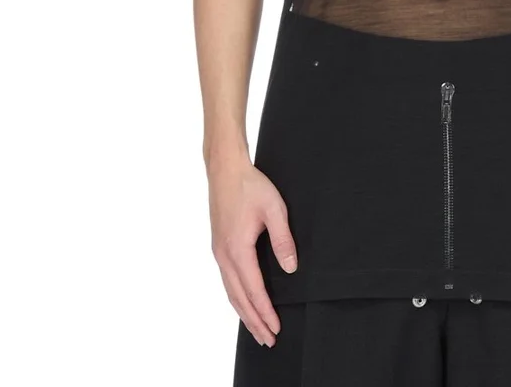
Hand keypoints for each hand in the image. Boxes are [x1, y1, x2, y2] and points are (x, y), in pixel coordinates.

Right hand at [208, 156, 298, 346]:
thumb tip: (291, 268)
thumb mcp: (274, 209)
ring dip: (244, 313)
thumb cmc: (250, 186)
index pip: (254, 290)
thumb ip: (283, 239)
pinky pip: (227, 281)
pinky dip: (236, 298)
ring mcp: (218, 252)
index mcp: (237, 249)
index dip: (266, 312)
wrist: (225, 169)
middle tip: (269, 340)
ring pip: (231, 292)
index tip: (276, 328)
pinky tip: (243, 303)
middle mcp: (224, 255)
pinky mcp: (218, 247)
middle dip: (254, 321)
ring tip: (257, 330)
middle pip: (239, 298)